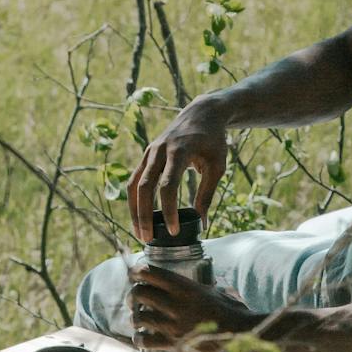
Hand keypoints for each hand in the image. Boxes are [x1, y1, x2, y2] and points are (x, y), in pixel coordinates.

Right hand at [128, 94, 228, 241]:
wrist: (202, 113)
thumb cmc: (213, 140)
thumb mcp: (217, 166)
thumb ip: (207, 193)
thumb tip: (202, 223)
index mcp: (179, 151)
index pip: (168, 186)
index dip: (169, 210)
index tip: (174, 231)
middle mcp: (159, 150)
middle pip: (145, 187)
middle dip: (144, 215)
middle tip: (148, 239)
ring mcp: (149, 152)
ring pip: (134, 184)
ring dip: (134, 210)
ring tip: (140, 233)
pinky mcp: (146, 155)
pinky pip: (135, 179)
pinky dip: (135, 199)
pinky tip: (139, 216)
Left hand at [129, 266, 249, 349]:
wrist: (244, 336)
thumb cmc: (233, 312)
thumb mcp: (214, 292)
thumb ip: (196, 288)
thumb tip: (189, 285)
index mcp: (186, 288)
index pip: (151, 273)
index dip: (138, 271)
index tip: (134, 273)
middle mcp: (177, 304)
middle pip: (140, 293)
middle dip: (134, 294)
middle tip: (134, 298)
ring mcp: (174, 325)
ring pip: (139, 317)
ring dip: (135, 317)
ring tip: (137, 318)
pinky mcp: (174, 344)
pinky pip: (145, 341)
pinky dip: (139, 338)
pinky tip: (141, 337)